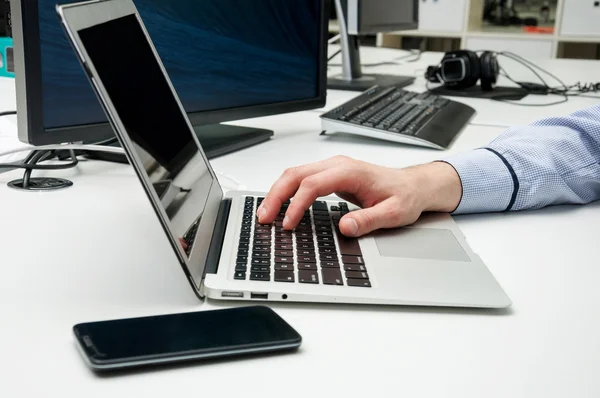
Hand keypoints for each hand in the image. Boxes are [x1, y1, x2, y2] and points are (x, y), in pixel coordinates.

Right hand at [257, 156, 461, 236]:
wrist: (413, 186)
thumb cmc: (404, 196)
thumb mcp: (393, 213)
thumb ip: (368, 220)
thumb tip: (345, 227)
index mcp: (350, 172)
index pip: (312, 184)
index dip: (297, 204)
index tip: (288, 224)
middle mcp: (338, 165)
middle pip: (296, 174)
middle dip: (276, 196)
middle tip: (264, 218)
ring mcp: (332, 168)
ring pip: (295, 174)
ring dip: (277, 192)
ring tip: (266, 214)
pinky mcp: (330, 175)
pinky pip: (301, 178)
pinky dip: (287, 191)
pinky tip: (280, 205)